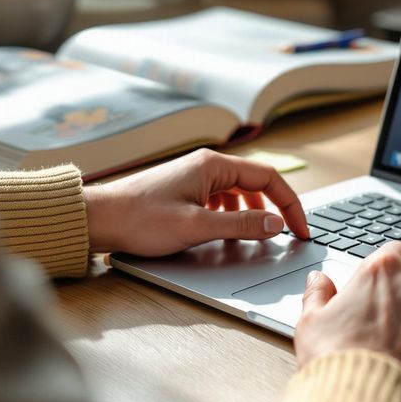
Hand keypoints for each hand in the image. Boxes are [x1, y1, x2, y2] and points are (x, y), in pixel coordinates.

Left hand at [84, 148, 309, 256]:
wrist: (100, 219)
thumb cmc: (140, 219)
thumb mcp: (197, 227)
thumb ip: (240, 225)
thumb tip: (275, 225)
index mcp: (214, 165)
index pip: (270, 177)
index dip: (290, 204)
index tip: (300, 229)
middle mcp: (207, 165)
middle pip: (258, 182)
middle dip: (276, 208)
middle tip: (287, 235)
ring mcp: (196, 177)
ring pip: (240, 191)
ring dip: (254, 212)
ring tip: (258, 236)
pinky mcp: (186, 190)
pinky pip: (222, 198)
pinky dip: (234, 214)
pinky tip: (228, 231)